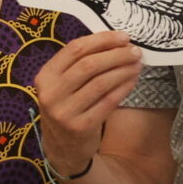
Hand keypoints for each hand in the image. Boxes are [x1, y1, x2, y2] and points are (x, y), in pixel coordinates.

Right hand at [33, 31, 143, 175]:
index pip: (75, 49)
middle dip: (116, 55)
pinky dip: (123, 88)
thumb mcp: (62, 84)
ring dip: (123, 70)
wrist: (62, 147)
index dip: (101, 40)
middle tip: (134, 51)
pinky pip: (108, 102)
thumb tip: (114, 42)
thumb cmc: (67, 106)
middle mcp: (51, 93)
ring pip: (100, 82)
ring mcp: (65, 111)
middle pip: (89, 65)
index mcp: (45, 76)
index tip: (123, 37)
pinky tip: (133, 80)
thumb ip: (78, 64)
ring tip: (137, 64)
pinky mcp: (81, 126)